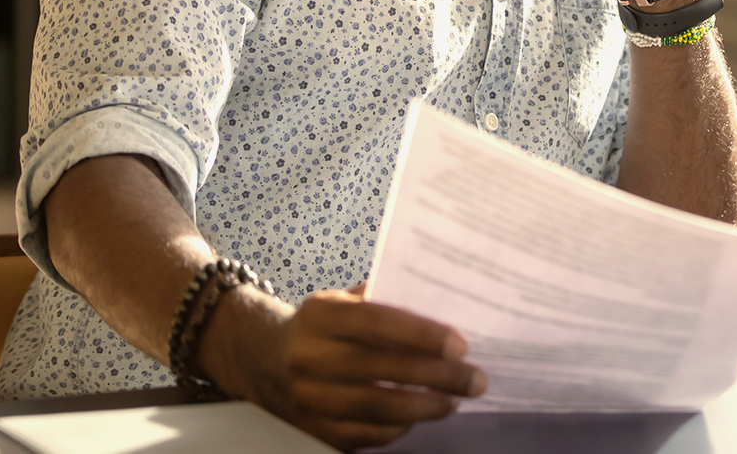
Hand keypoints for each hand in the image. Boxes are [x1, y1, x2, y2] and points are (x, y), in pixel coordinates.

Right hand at [206, 284, 485, 449]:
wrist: (261, 358)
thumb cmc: (319, 326)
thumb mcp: (340, 300)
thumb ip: (381, 300)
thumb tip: (442, 303)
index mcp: (321, 316)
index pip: (376, 322)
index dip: (420, 334)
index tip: (460, 345)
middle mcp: (309, 357)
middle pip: (380, 370)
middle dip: (436, 377)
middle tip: (475, 379)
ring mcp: (308, 398)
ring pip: (374, 409)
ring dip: (423, 408)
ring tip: (454, 401)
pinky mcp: (312, 429)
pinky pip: (362, 436)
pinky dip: (397, 430)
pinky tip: (420, 417)